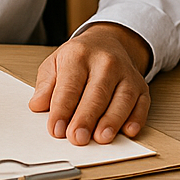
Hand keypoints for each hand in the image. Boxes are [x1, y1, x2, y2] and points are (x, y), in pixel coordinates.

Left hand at [29, 22, 151, 144]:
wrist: (107, 41)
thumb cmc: (79, 58)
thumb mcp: (54, 64)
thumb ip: (46, 86)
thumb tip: (38, 105)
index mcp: (79, 55)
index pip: (70, 86)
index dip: (62, 110)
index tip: (56, 129)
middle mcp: (106, 62)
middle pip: (97, 93)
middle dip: (87, 118)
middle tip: (77, 138)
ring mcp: (126, 73)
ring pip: (122, 98)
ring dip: (112, 120)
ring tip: (101, 137)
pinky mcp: (141, 86)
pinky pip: (141, 103)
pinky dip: (137, 118)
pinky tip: (128, 130)